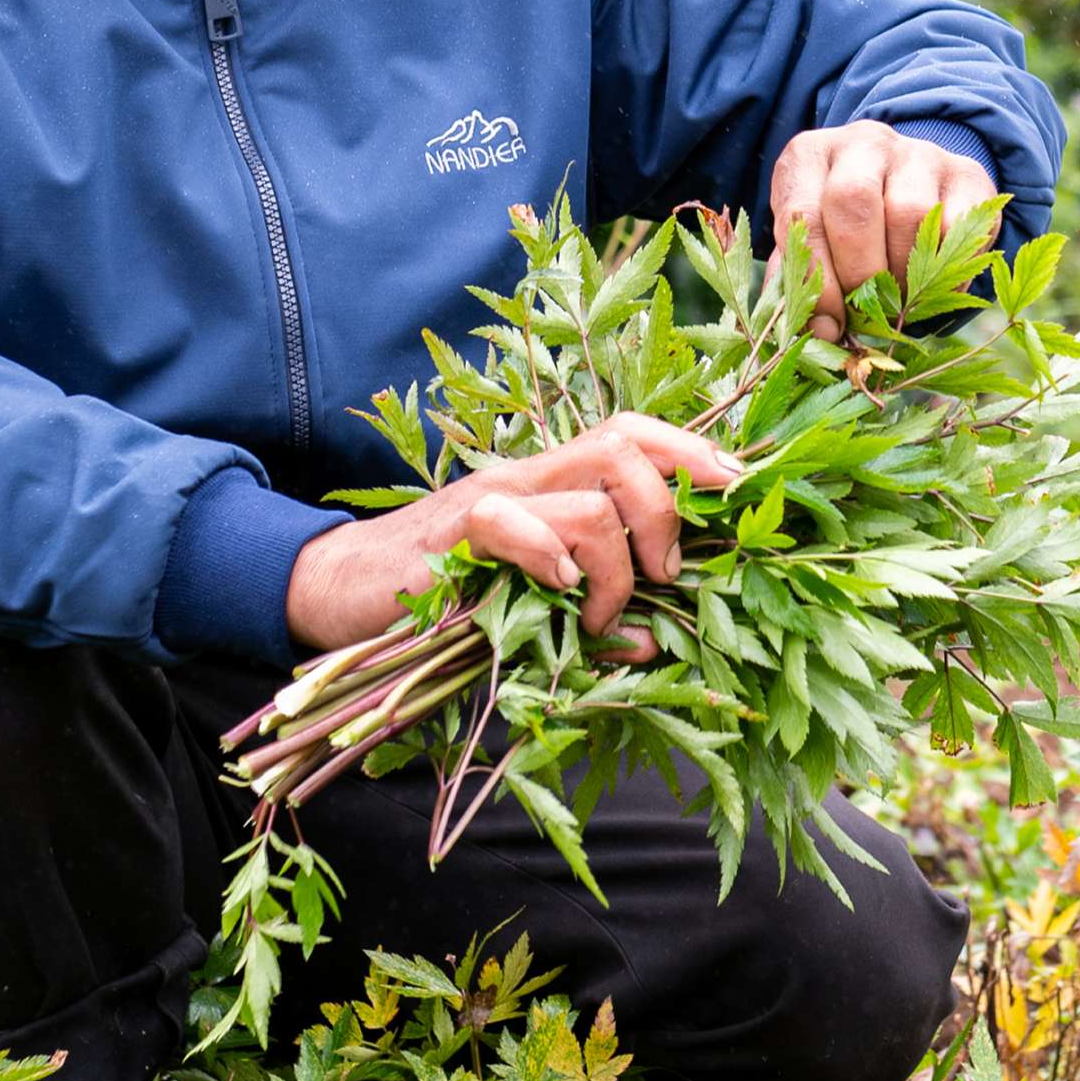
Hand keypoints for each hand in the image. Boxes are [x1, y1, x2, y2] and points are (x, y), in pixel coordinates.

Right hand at [282, 412, 744, 657]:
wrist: (338, 592)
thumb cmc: (440, 601)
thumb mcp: (530, 609)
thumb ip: (595, 619)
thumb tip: (659, 643)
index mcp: (554, 486)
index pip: (635, 436)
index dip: (695, 451)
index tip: (741, 486)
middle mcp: (529, 478)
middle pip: (626, 445)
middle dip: (669, 509)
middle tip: (668, 574)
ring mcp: (491, 499)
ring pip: (590, 498)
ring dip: (616, 568)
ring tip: (597, 614)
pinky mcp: (451, 534)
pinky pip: (514, 523)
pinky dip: (550, 555)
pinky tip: (555, 591)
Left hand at [768, 119, 999, 341]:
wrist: (903, 191)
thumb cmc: (841, 229)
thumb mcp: (809, 246)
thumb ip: (802, 282)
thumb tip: (818, 332)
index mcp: (809, 156)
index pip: (802, 213)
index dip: (817, 278)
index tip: (829, 325)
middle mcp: (862, 143)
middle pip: (854, 200)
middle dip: (860, 271)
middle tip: (867, 313)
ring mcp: (918, 152)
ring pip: (909, 212)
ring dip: (905, 273)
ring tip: (900, 301)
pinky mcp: (967, 173)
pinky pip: (961, 223)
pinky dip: (949, 268)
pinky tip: (935, 286)